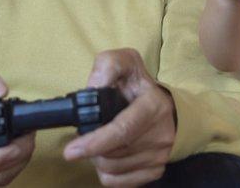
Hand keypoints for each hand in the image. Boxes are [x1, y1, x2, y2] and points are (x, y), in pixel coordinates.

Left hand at [63, 49, 175, 186]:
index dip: (95, 142)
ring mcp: (160, 155)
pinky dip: (108, 172)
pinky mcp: (156, 170)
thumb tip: (92, 87)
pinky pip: (119, 183)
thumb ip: (108, 65)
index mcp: (153, 106)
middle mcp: (161, 133)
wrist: (168, 107)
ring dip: (98, 159)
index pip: (122, 130)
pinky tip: (110, 155)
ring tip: (101, 142)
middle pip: (112, 154)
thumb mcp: (126, 63)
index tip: (71, 151)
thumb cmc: (139, 87)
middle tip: (89, 134)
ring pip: (112, 169)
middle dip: (92, 147)